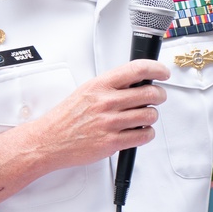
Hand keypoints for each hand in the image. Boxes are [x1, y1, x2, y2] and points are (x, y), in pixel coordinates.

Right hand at [31, 59, 169, 171]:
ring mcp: (110, 123)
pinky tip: (140, 131)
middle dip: (159, 95)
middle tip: (158, 96)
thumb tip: (136, 81)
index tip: (163, 72)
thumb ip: (111, 86)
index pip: (136, 70)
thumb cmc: (67, 117)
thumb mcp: (86, 91)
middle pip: (149, 93)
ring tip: (145, 115)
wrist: (49, 140)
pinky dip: (147, 133)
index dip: (156, 69)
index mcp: (100, 86)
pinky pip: (143, 136)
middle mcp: (106, 103)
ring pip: (150, 115)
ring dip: (152, 115)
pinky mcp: (112, 142)